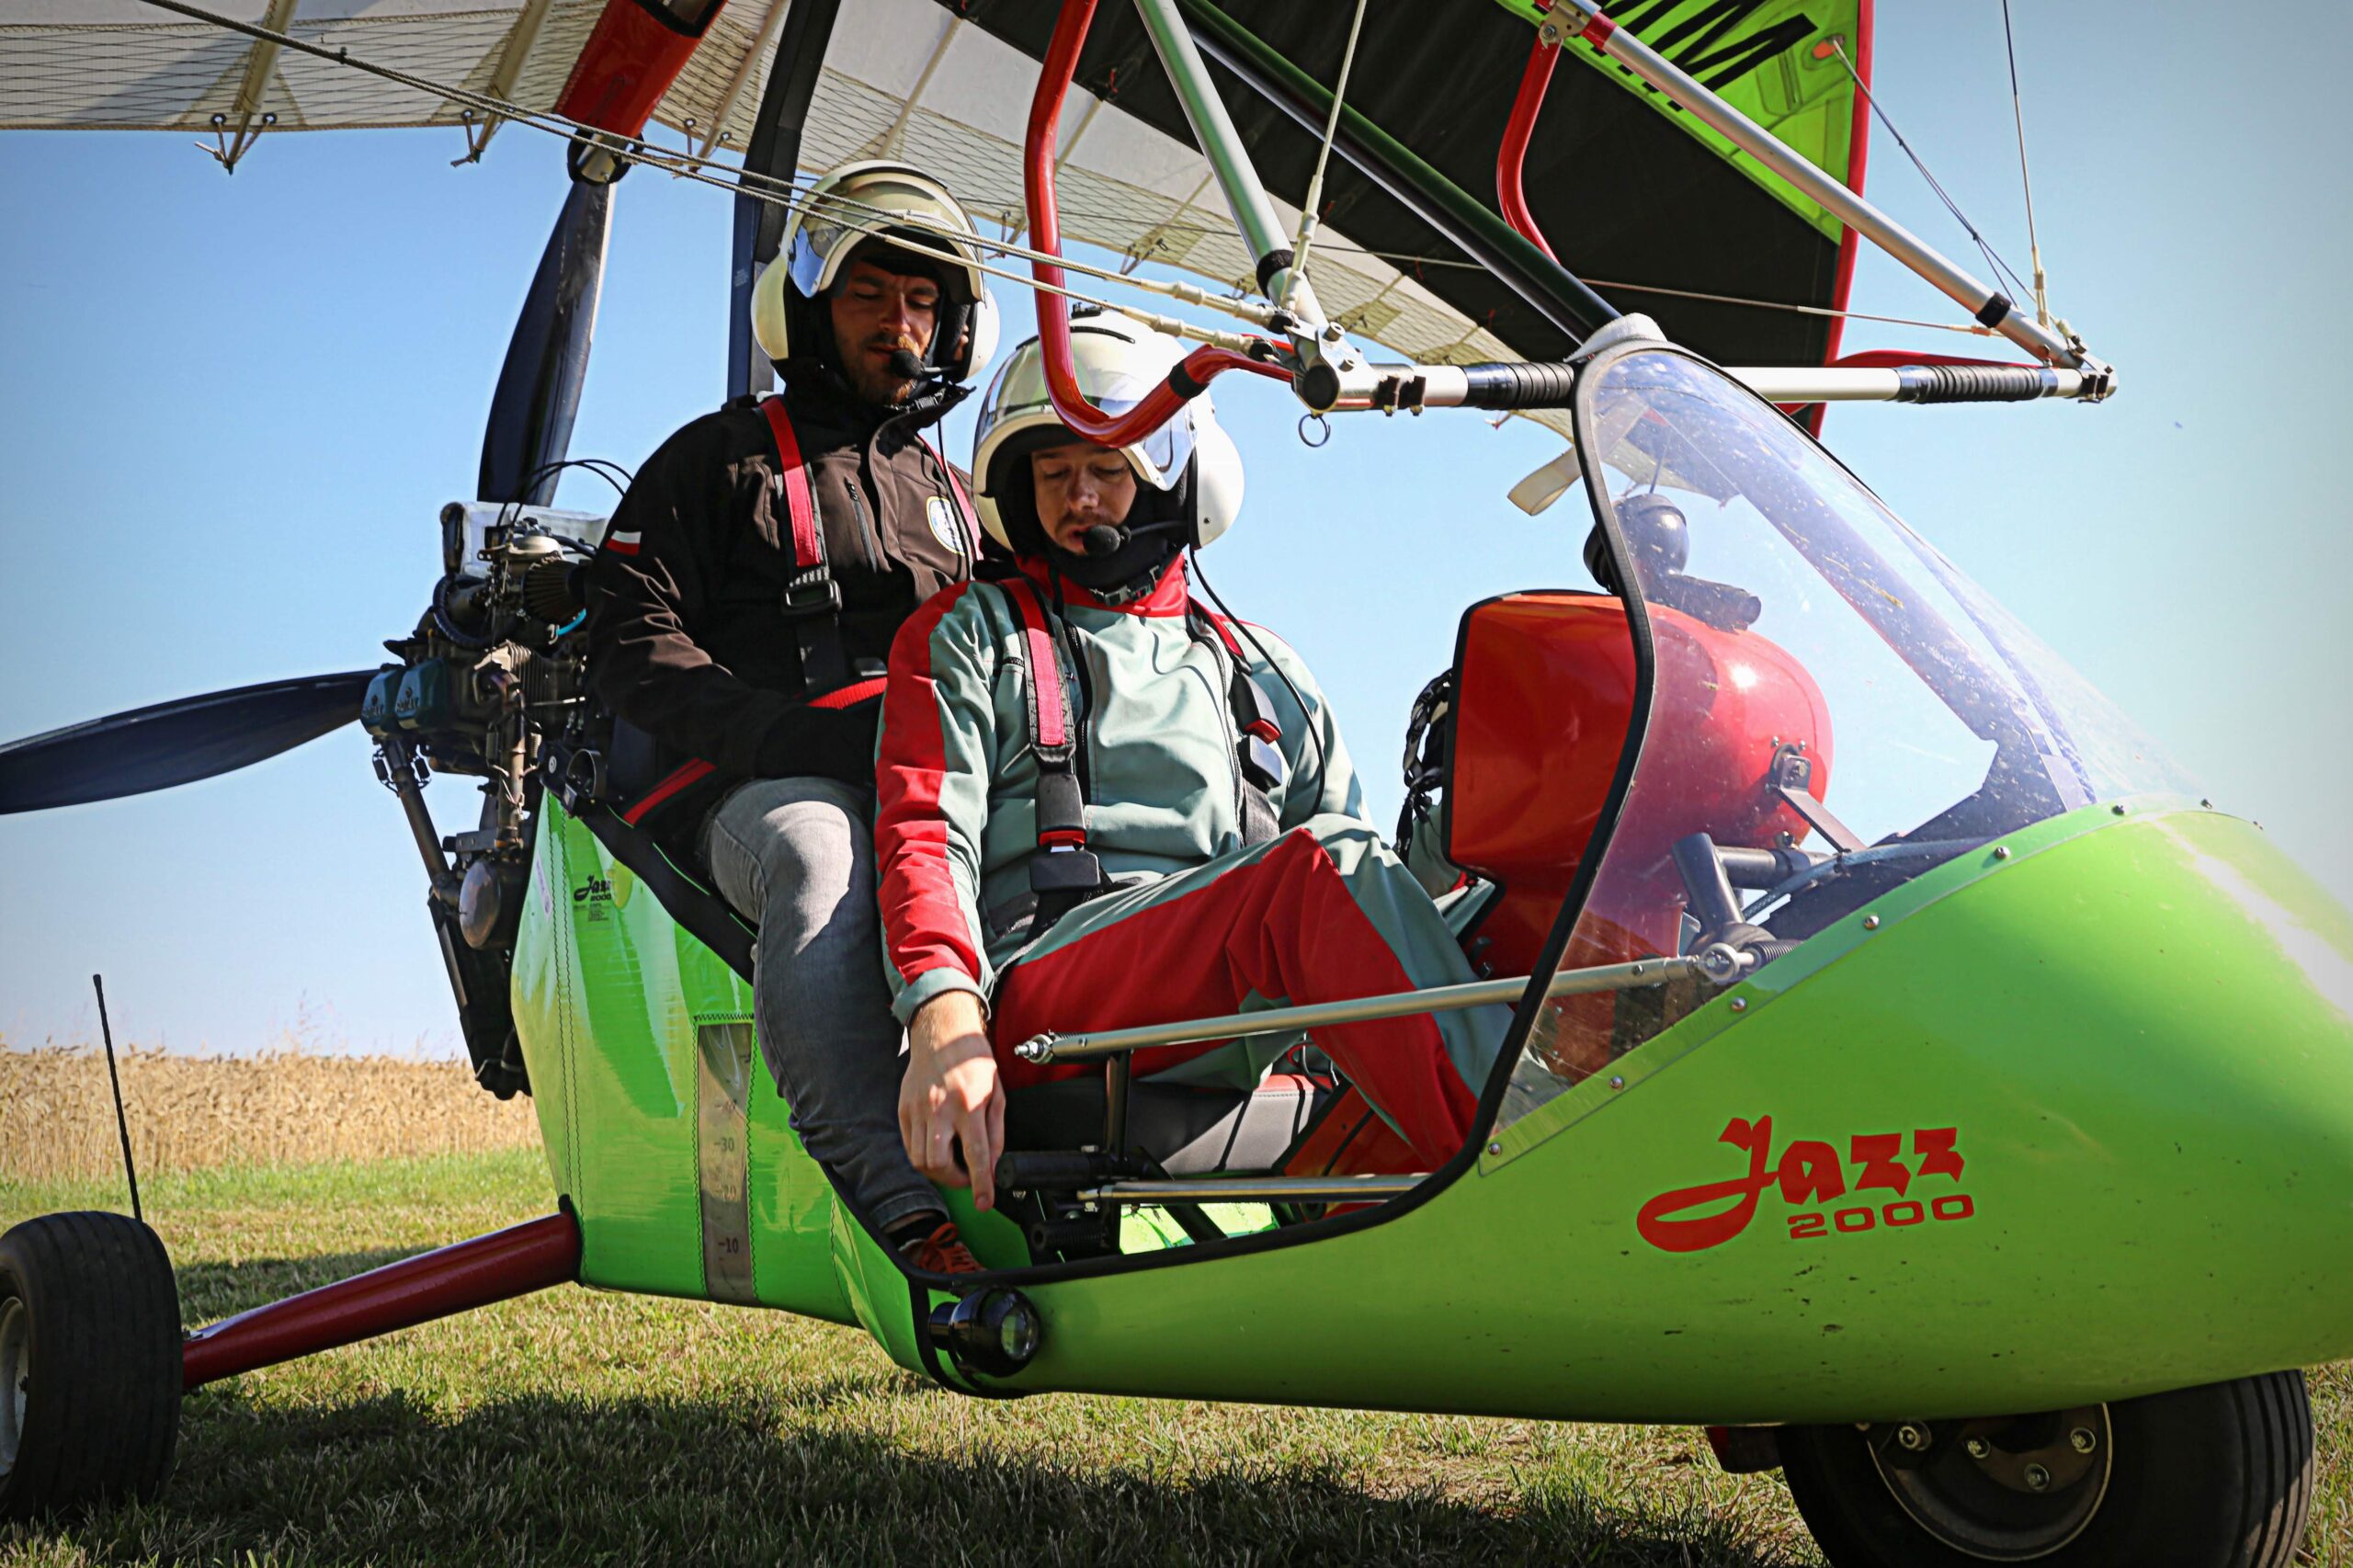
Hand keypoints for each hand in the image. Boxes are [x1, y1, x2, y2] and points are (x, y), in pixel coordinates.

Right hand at [900, 990, 1004, 1210]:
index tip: (984, 1203)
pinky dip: (922, 1156)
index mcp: (969, 1104)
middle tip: (967, 1176)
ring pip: (920, 1160)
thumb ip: (995, 1132)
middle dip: (955, 1180)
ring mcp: (918, 1110)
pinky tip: (935, 1148)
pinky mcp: (904, 1109)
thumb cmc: (973, 1061)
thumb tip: (993, 1165)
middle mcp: (940, 1109)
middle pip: (939, 1164)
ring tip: (952, 1163)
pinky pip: (909, 1146)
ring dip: (937, 1172)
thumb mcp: (997, 1093)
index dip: (981, 1184)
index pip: (976, 1154)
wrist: (942, 1033)